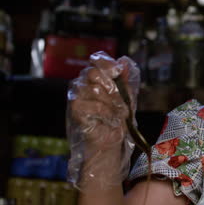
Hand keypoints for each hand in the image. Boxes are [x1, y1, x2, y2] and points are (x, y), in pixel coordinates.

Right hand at [67, 51, 140, 189]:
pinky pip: (89, 104)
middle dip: (111, 86)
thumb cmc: (117, 121)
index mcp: (94, 80)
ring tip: (117, 114)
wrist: (111, 145)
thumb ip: (125, 80)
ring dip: (112, 102)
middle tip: (120, 101)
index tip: (118, 70)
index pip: (96, 61)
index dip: (106, 63)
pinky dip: (104, 112)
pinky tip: (110, 120)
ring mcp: (76, 99)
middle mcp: (82, 86)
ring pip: (94, 89)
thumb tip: (124, 60)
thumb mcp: (127, 98)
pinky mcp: (75, 112)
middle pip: (92, 72)